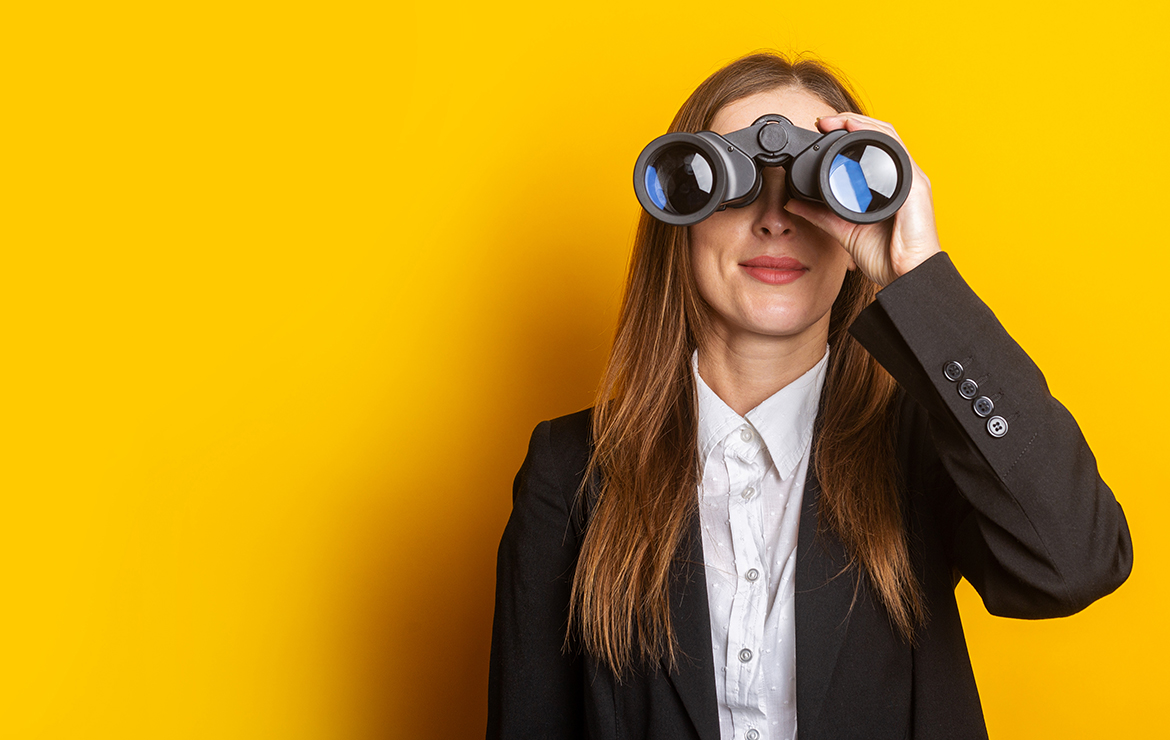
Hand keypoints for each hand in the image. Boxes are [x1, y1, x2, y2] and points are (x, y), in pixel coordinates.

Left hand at [783, 113, 940, 287]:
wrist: (906, 276)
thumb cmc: (886, 256)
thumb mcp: (843, 230)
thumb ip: (820, 214)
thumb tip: (794, 202)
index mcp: (887, 185)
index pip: (869, 148)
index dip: (847, 133)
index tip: (820, 130)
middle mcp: (900, 178)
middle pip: (879, 136)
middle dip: (851, 122)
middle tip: (823, 121)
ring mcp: (910, 180)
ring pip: (888, 137)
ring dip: (861, 123)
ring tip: (836, 121)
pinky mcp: (914, 187)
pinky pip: (897, 153)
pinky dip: (876, 138)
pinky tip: (858, 132)